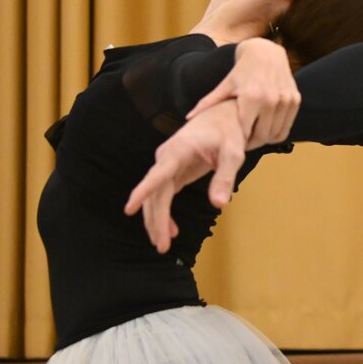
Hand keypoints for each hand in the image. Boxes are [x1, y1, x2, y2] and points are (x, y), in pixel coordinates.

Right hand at [125, 100, 246, 252]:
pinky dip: (164, 213)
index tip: (129, 208)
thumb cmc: (228, 132)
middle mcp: (167, 157)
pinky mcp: (172, 171)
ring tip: (162, 245)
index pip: (157, 174)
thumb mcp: (233, 153)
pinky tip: (171, 230)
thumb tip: (220, 205)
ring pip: (156, 196)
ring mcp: (167, 165)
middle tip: (161, 246)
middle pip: (156, 193)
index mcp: (178, 150)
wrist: (223, 117)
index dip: (143, 192)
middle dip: (156, 220)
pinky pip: (162, 195)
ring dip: (157, 220)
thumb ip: (225, 177)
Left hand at [189, 37, 299, 148]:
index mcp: (252, 98)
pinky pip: (286, 128)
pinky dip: (276, 132)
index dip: (240, 141)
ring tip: (255, 134)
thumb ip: (208, 103)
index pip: (247, 134)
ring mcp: (286, 100)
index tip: (234, 141)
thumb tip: (188, 117)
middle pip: (261, 137)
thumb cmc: (241, 71)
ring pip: (275, 135)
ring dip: (265, 139)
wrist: (266, 53)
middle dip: (252, 142)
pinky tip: (266, 127)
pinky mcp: (295, 100)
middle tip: (244, 141)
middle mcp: (271, 99)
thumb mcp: (225, 86)